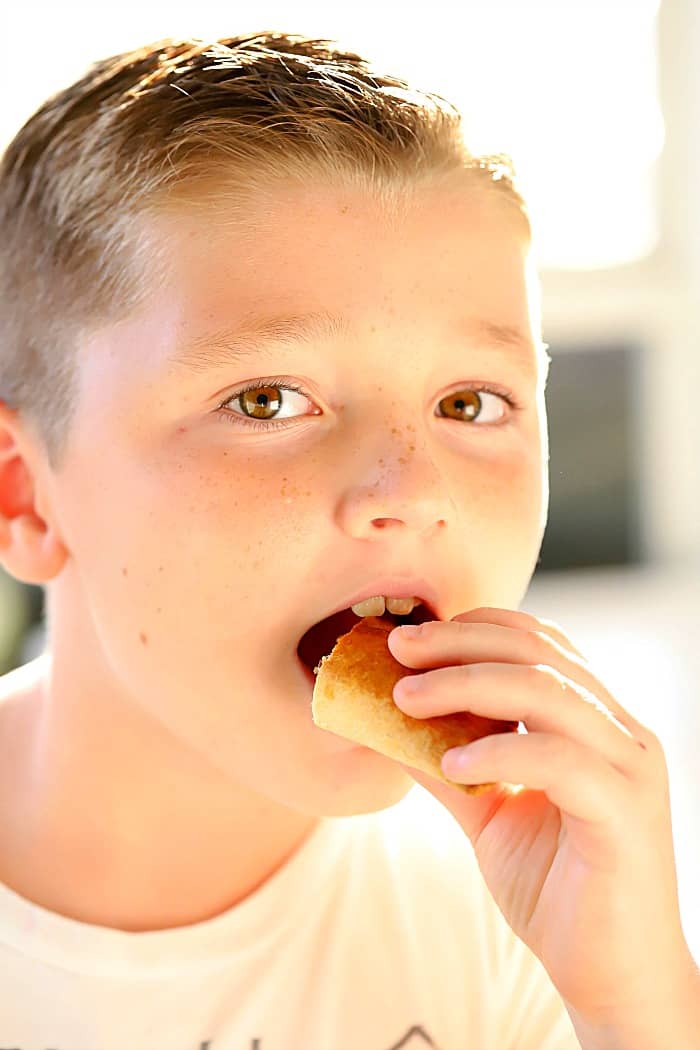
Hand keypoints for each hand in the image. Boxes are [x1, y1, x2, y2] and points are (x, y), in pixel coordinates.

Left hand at [388, 606, 696, 1030]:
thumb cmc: (554, 888)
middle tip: (398, 649)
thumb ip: (447, 764)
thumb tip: (386, 724)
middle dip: (459, 643)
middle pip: (539, 654)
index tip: (410, 638)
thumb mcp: (487, 813)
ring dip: (466, 685)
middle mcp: (621, 732)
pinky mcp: (626, 812)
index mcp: (595, 721)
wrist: (608, 976)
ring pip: (548, 692)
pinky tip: (451, 763)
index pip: (539, 643)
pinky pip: (559, 760)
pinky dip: (499, 750)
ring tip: (407, 699)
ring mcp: (630, 768)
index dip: (474, 627)